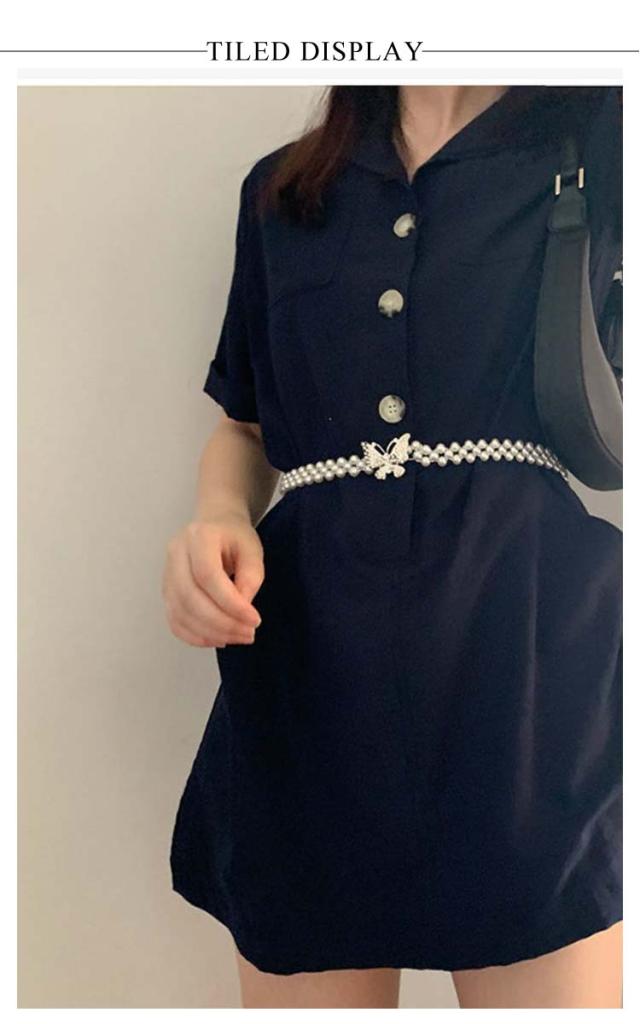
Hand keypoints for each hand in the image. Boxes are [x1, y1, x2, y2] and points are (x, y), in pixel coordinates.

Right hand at [162, 512, 263, 647]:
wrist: (214, 524)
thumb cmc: (234, 536)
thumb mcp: (252, 549)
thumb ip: (251, 577)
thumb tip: (242, 612)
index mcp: (199, 536)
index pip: (207, 575)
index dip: (230, 603)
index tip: (254, 619)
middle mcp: (176, 553)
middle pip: (190, 597)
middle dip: (221, 623)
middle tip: (248, 633)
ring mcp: (167, 573)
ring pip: (180, 612)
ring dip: (210, 633)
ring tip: (238, 637)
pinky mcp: (167, 591)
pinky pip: (175, 621)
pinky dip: (195, 636)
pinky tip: (218, 639)